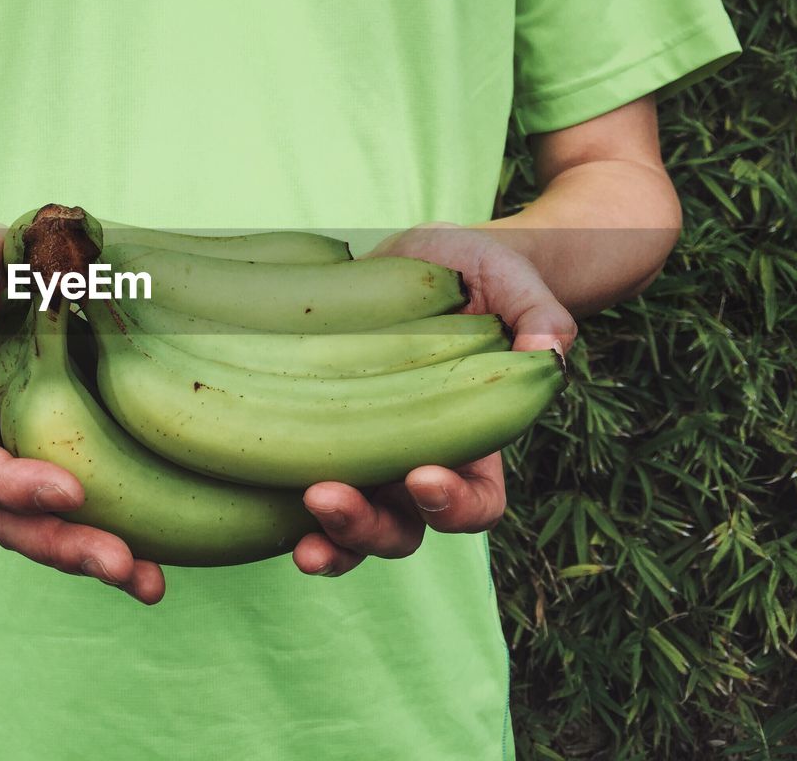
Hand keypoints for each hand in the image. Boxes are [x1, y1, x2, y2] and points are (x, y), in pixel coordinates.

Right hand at [0, 223, 165, 603]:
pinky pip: (92, 510)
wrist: (0, 285)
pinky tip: (167, 564)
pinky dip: (126, 538)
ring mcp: (33, 459)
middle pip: (12, 521)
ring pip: (50, 530)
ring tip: (149, 584)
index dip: (12, 486)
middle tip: (121, 565)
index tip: (68, 489)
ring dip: (96, 560)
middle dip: (64, 546)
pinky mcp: (75, 459)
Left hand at [293, 222, 576, 576]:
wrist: (411, 259)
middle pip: (400, 529)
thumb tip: (551, 347)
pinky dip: (273, 507)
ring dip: (323, 537)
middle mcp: (411, 466)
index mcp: (469, 443)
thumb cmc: (473, 274)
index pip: (475, 503)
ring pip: (345, 527)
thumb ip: (538, 311)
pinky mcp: (311, 435)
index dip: (454, 505)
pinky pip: (290, 490)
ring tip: (297, 535)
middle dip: (366, 528)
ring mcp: (360, 457)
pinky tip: (244, 498)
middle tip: (328, 500)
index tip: (423, 477)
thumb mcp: (511, 278)